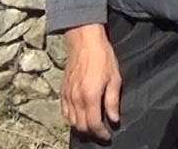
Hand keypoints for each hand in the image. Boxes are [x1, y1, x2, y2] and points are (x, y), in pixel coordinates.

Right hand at [60, 23, 121, 140]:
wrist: (84, 42)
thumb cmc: (103, 58)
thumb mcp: (114, 78)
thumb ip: (112, 101)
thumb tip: (114, 119)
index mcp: (90, 96)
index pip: (93, 124)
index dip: (101, 133)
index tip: (108, 136)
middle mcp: (76, 99)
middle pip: (81, 126)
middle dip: (91, 133)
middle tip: (102, 132)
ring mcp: (67, 95)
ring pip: (71, 121)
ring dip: (81, 127)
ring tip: (92, 126)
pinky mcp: (62, 91)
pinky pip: (64, 111)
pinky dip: (72, 118)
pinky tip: (80, 116)